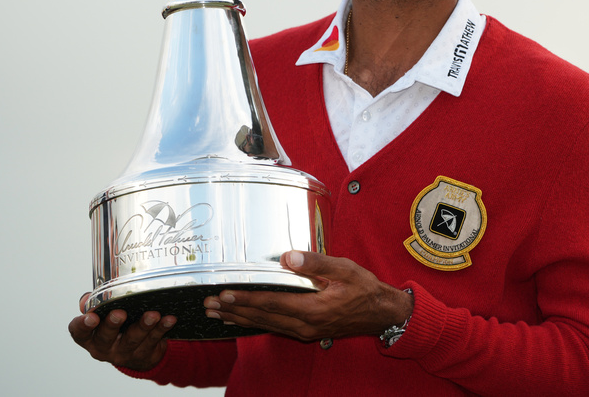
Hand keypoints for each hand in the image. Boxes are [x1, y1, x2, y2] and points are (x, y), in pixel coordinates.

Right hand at [67, 292, 175, 371]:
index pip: (79, 333)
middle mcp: (104, 348)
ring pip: (133, 340)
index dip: (82, 326)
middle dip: (112, 325)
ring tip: (152, 315)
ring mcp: (125, 353)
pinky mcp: (144, 355)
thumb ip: (95, 304)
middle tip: (119, 314)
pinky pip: (154, 340)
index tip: (91, 317)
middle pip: (106, 338)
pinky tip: (169, 319)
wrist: (138, 353)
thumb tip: (87, 298)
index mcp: (90, 338)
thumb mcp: (103, 317)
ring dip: (143, 326)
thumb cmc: (117, 328)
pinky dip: (162, 328)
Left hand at [202, 251, 412, 341]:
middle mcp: (305, 325)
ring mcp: (305, 331)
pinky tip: (245, 319)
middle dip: (234, 311)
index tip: (224, 294)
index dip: (246, 299)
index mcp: (313, 309)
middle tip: (208, 305)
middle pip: (262, 318)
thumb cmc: (364, 289)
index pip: (271, 304)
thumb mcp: (344, 269)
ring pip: (266, 325)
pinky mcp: (307, 331)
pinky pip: (275, 327)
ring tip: (217, 313)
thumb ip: (317, 263)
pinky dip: (256, 323)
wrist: (381, 313)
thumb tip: (290, 256)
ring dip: (240, 319)